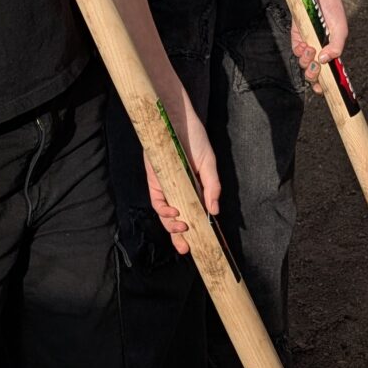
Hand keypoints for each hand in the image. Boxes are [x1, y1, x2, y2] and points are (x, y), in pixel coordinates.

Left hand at [144, 94, 221, 254]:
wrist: (175, 118)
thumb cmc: (195, 139)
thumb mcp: (209, 163)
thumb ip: (212, 187)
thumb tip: (214, 212)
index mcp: (194, 189)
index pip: (193, 214)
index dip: (195, 231)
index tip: (201, 246)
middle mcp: (178, 191)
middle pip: (177, 219)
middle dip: (180, 236)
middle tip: (186, 248)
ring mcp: (165, 186)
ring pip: (166, 213)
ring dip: (172, 226)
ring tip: (182, 229)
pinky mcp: (154, 180)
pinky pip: (157, 200)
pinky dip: (163, 209)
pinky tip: (173, 213)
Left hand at [292, 0, 347, 92]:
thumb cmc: (334, 10)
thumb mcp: (340, 30)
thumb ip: (336, 47)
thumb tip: (324, 60)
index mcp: (332, 53)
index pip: (328, 75)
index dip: (324, 85)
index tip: (323, 89)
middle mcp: (319, 52)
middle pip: (314, 74)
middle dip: (312, 75)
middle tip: (315, 68)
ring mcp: (308, 45)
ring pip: (304, 63)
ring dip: (306, 61)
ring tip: (310, 49)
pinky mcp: (297, 37)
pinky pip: (296, 50)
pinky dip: (299, 51)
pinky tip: (304, 44)